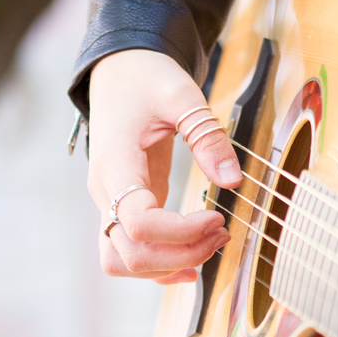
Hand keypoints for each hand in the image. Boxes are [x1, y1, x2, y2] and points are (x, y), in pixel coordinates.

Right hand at [87, 50, 241, 284]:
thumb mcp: (181, 95)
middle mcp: (105, 191)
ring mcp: (109, 202)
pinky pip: (127, 252)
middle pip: (130, 254)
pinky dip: (156, 266)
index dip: (181, 232)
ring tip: (209, 247)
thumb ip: (206, 136)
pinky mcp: (123, 207)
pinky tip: (190, 263)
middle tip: (221, 234)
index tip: (217, 217)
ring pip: (122, 261)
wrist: (120, 70)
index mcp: (115, 163)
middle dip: (181, 254)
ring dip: (166, 266)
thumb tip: (232, 180)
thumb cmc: (147, 78)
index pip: (138, 223)